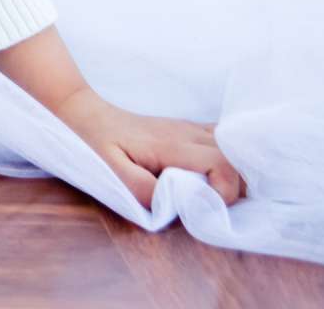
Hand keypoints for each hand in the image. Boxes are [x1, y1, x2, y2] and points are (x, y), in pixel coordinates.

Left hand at [52, 86, 245, 208]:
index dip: (226, 191)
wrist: (88, 115)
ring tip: (214, 195)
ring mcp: (190, 128)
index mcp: (172, 144)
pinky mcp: (189, 129)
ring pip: (233, 149)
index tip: (207, 208)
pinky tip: (214, 176)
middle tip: (213, 206)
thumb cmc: (96, 145)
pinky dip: (229, 160)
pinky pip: (222, 141)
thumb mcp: (111, 171)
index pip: (223, 164)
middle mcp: (187, 133)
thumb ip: (142, 188)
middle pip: (235, 158)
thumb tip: (173, 204)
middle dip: (235, 187)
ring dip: (234, 174)